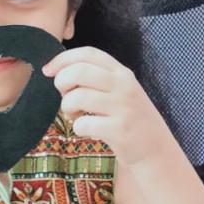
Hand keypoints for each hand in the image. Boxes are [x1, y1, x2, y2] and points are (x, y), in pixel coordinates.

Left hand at [41, 46, 168, 167]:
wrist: (155, 149)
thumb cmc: (128, 118)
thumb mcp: (119, 91)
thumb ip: (96, 78)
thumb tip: (57, 72)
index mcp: (122, 72)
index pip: (88, 53)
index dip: (63, 58)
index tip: (48, 70)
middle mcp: (124, 86)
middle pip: (79, 71)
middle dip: (62, 82)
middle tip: (65, 96)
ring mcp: (123, 108)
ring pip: (77, 97)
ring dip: (67, 107)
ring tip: (76, 116)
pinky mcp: (119, 130)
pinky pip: (83, 124)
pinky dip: (78, 128)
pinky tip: (87, 130)